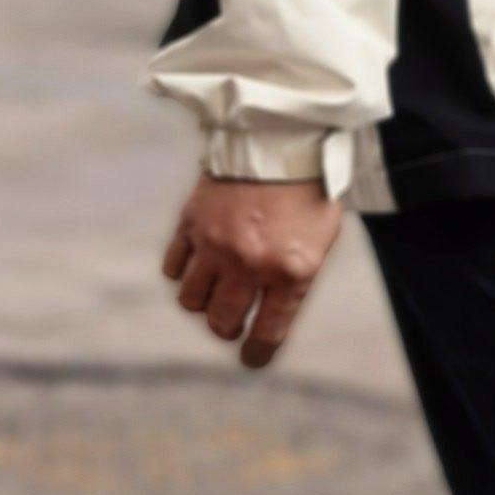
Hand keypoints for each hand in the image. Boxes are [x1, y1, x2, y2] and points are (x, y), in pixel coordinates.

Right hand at [162, 170, 345, 367]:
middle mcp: (248, 263)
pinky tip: (198, 265)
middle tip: (234, 321)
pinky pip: (174, 268)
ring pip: (192, 301)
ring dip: (203, 304)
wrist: (280, 137)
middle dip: (228, 329)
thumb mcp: (320, 240)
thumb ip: (295, 280)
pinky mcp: (191, 223)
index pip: (266, 335)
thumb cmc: (307, 190)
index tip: (252, 357)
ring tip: (215, 292)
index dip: (257, 355)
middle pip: (222, 323)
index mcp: (289, 271)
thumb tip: (268, 317)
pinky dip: (183, 273)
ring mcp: (215, 244)